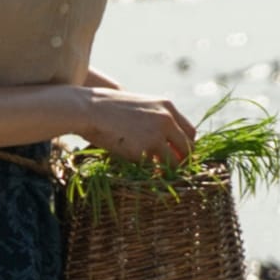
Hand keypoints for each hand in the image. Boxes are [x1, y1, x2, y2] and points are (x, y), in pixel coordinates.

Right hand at [77, 90, 203, 168]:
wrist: (89, 108)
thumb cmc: (108, 107)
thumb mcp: (139, 105)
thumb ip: (155, 118)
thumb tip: (163, 138)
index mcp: (167, 106)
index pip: (190, 132)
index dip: (186, 146)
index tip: (178, 155)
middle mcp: (166, 120)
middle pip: (187, 148)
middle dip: (181, 161)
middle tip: (170, 169)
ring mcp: (156, 135)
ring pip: (174, 162)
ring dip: (167, 170)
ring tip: (156, 174)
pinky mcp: (143, 150)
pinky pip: (154, 168)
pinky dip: (150, 173)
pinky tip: (141, 172)